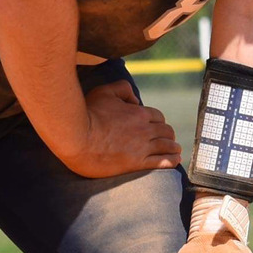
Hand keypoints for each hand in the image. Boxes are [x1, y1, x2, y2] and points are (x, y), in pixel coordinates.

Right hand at [50, 81, 179, 177]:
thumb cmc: (88, 113)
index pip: (158, 116)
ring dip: (173, 147)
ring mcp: (141, 147)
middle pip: (165, 131)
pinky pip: (161, 162)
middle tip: (167, 139)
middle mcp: (144, 129)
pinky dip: (171, 161)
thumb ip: (123, 89)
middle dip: (168, 134)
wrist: (77, 137)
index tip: (156, 126)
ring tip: (175, 150)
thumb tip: (135, 100)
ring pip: (167, 146)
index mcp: (138, 113)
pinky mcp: (135, 163)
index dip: (158, 121)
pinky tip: (175, 161)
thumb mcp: (105, 92)